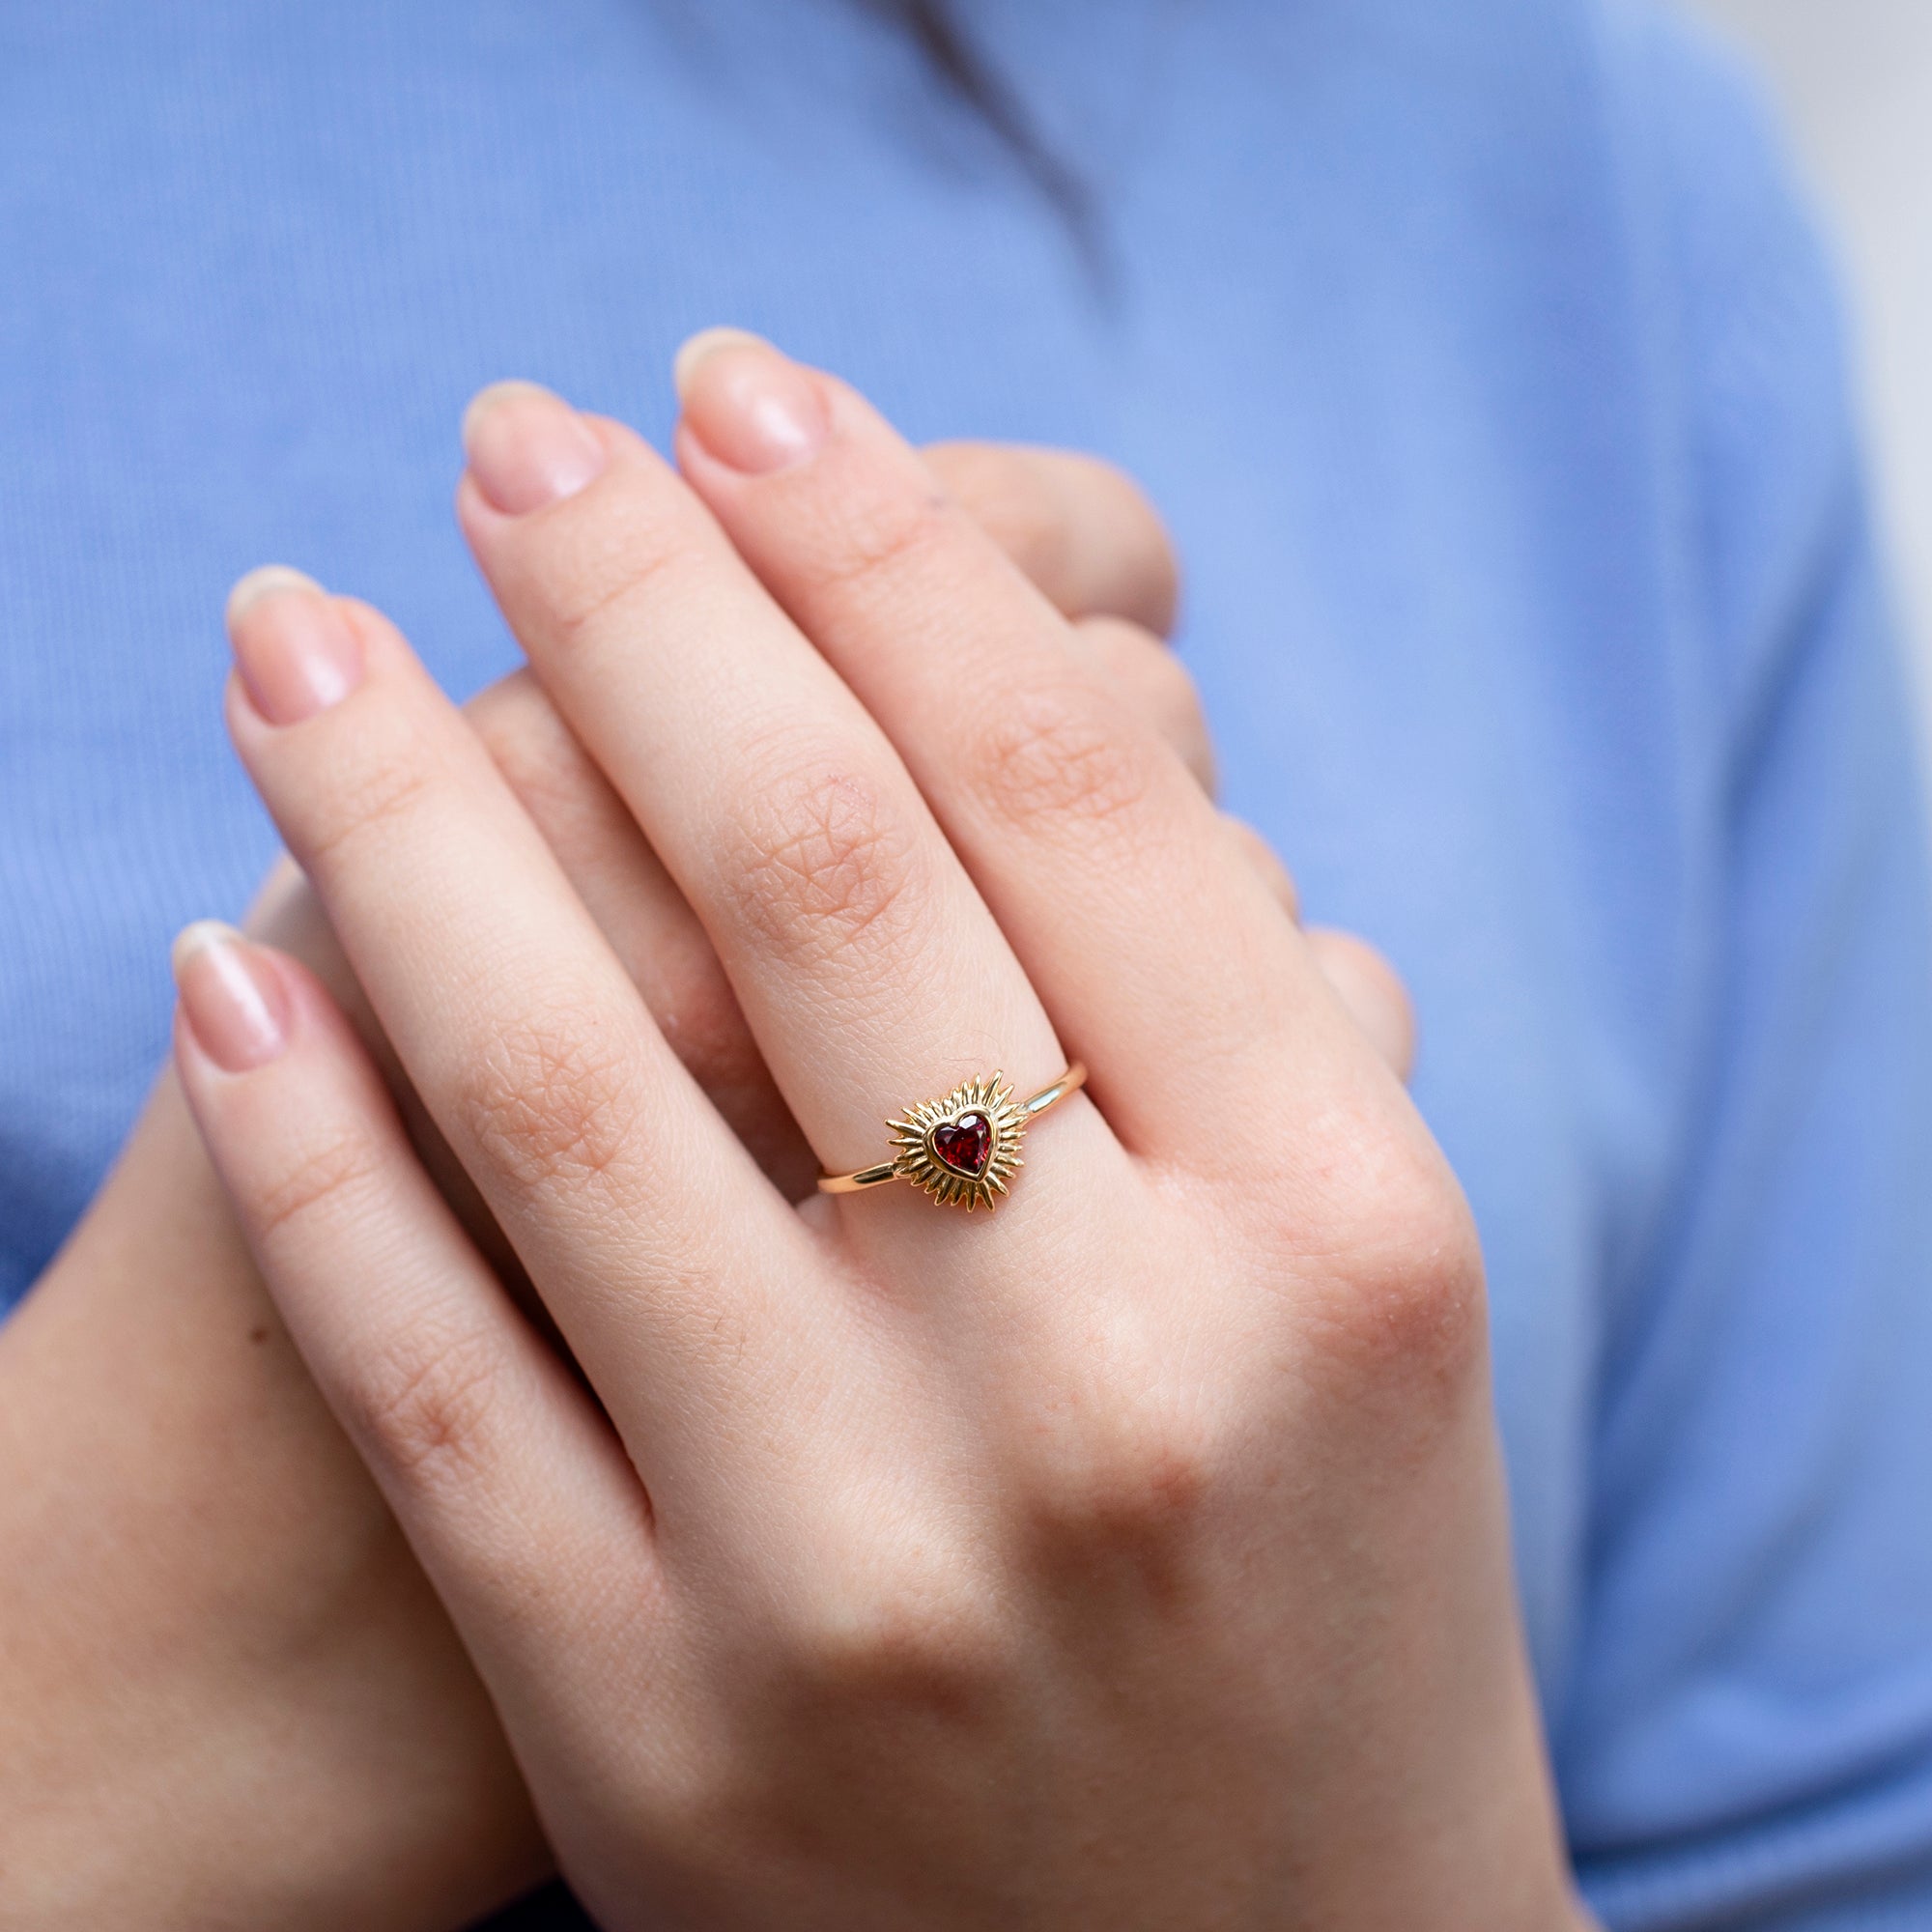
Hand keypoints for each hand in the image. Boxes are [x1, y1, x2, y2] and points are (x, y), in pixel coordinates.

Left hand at [178, 339, 1580, 1926]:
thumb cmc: (1331, 1586)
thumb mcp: (1374, 1282)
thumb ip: (1237, 1000)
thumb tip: (1009, 689)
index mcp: (1340, 1232)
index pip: (1074, 781)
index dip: (890, 538)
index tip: (749, 390)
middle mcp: (1114, 1381)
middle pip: (829, 870)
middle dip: (644, 595)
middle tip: (518, 436)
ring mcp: (861, 1569)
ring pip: (571, 1086)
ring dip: (396, 808)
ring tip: (293, 629)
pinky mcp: (651, 1728)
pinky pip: (432, 1365)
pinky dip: (304, 1135)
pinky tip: (233, 948)